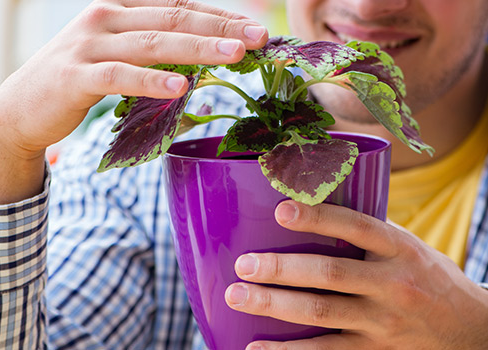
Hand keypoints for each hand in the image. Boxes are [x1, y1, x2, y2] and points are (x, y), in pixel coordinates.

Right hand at [0, 0, 267, 202]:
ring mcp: (88, 44)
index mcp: (119, 8)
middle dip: (219, 27)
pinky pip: (120, 76)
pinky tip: (181, 87)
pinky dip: (152, 81)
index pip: (178, 6)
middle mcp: (105, 17)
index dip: (218, 15)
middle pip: (172, 18)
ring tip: (234, 54)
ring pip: (152, 42)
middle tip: (258, 37)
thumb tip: (201, 56)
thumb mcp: (116, 56)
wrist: (20, 108)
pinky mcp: (75, 75)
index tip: (255, 29)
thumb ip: (152, 50)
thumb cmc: (76, 81)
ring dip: (197, 48)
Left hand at [225, 200, 487, 349]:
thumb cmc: (427, 278)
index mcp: (400, 249)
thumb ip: (367, 233)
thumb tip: (310, 206)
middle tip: (244, 264)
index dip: (318, 218)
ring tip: (237, 296)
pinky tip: (256, 349)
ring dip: (274, 305)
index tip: (281, 211)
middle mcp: (392, 285)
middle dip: (281, 269)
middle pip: (329, 275)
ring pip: (320, 313)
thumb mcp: (409, 247)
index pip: (356, 227)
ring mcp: (381, 322)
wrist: (470, 330)